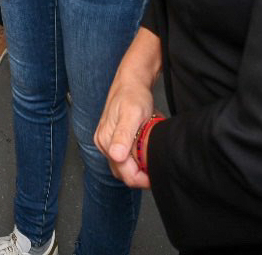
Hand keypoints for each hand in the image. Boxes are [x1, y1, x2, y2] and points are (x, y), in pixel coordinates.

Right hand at [95, 73, 156, 187]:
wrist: (131, 82)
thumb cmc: (133, 95)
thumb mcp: (132, 114)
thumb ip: (123, 135)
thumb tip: (115, 155)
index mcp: (106, 140)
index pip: (124, 173)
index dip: (141, 179)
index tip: (156, 176)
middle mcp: (103, 143)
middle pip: (122, 173)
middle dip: (140, 175)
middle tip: (157, 169)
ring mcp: (106, 142)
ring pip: (122, 168)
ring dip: (137, 169)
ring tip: (151, 160)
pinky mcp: (112, 139)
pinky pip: (123, 159)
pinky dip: (134, 161)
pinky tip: (143, 153)